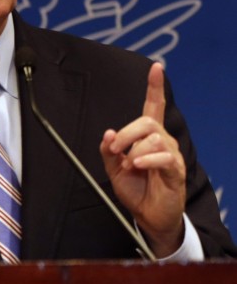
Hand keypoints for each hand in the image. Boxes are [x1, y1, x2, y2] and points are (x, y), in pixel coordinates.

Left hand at [99, 62, 185, 256]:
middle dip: (126, 133)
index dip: (154, 88)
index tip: (156, 68)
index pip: (154, 107)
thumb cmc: (135, 190)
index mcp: (148, 137)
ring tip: (130, 164)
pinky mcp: (175, 170)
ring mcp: (170, 155)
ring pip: (154, 138)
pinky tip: (138, 165)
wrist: (147, 215)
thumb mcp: (113, 168)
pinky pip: (163, 157)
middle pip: (147, 122)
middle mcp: (162, 141)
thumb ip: (109, 150)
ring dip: (135, 149)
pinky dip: (147, 159)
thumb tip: (108, 133)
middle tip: (115, 149)